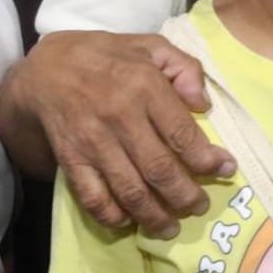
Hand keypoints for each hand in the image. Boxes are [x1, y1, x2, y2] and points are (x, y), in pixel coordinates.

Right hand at [7, 31, 232, 235]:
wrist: (47, 68)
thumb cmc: (109, 57)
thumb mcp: (152, 46)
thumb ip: (185, 68)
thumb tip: (204, 104)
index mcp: (145, 87)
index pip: (182, 133)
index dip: (207, 159)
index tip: (226, 170)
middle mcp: (120, 117)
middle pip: (159, 169)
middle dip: (185, 196)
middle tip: (199, 207)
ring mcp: (93, 142)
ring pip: (129, 189)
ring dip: (153, 215)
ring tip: (171, 227)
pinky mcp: (70, 159)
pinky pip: (91, 195)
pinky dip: (110, 214)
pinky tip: (128, 221)